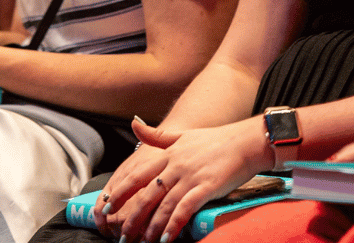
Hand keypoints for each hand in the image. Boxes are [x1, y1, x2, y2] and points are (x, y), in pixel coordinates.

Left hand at [100, 116, 272, 242]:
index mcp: (169, 153)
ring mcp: (191, 176)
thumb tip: (133, 122)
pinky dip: (173, 225)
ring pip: (164, 206)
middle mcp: (176, 165)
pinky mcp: (206, 187)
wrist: (245, 142)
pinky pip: (185, 209)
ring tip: (144, 242)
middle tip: (123, 235)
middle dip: (132, 217)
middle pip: (147, 195)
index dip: (120, 192)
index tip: (107, 206)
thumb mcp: (183, 134)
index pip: (138, 175)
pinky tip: (166, 238)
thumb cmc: (215, 140)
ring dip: (152, 227)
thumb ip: (157, 135)